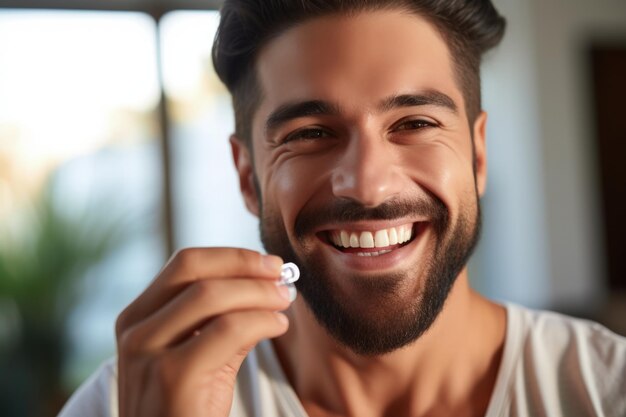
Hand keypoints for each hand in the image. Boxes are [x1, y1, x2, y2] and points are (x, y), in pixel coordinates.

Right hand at [115, 248, 291, 416]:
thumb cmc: (186, 407)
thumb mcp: (198, 354)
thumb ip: (222, 318)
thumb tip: (268, 282)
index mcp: (138, 317)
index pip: (186, 263)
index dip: (232, 257)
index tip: (269, 264)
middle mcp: (135, 330)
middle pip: (195, 271)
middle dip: (245, 266)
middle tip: (281, 275)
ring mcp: (148, 353)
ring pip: (211, 296)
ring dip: (258, 292)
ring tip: (284, 301)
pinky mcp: (172, 378)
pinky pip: (227, 330)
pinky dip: (261, 320)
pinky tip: (277, 325)